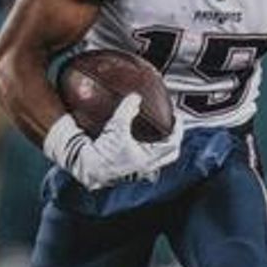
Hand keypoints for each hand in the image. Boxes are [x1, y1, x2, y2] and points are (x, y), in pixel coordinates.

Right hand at [44, 93, 182, 190]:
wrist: (87, 168)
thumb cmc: (102, 155)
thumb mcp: (116, 129)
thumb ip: (127, 111)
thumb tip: (135, 98)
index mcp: (148, 158)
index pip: (173, 143)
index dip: (178, 128)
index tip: (177, 117)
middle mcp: (147, 166)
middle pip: (171, 153)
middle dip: (174, 138)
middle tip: (173, 125)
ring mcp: (140, 169)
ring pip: (161, 157)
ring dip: (163, 145)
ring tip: (161, 132)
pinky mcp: (132, 168)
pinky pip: (149, 158)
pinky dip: (151, 148)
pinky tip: (145, 140)